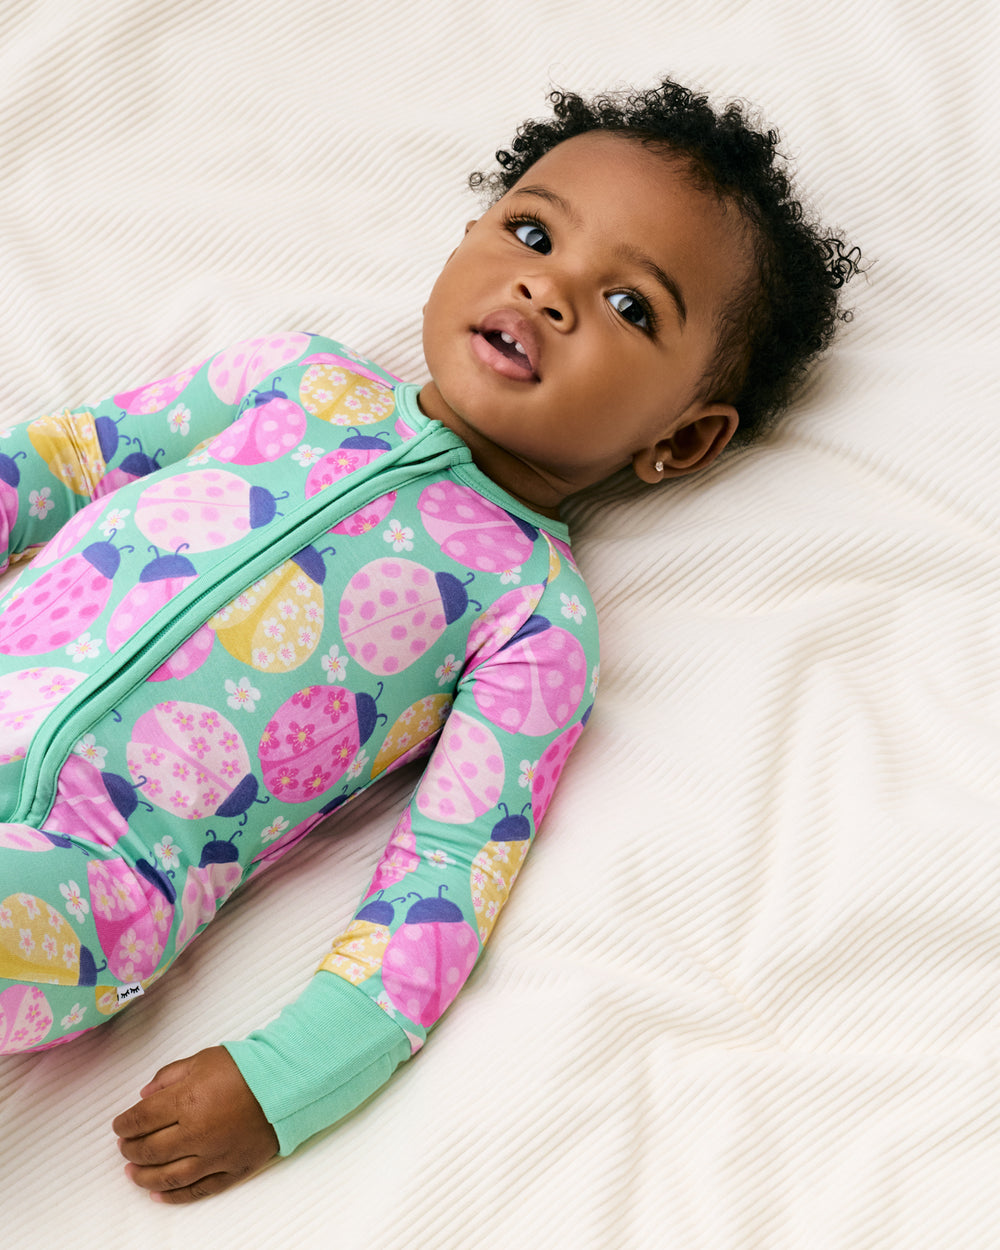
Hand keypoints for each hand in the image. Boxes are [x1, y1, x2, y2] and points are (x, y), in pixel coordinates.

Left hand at [112, 1045, 278, 1203]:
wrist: (289, 1083)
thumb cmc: (247, 1067)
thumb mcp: (204, 1059)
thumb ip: (170, 1075)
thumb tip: (145, 1094)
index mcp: (187, 1101)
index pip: (141, 1119)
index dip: (124, 1124)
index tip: (119, 1126)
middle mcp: (196, 1133)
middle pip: (150, 1150)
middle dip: (130, 1149)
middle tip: (124, 1147)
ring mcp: (215, 1156)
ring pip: (168, 1176)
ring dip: (144, 1177)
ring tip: (132, 1173)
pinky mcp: (232, 1170)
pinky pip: (198, 1190)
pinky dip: (175, 1196)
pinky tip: (158, 1195)